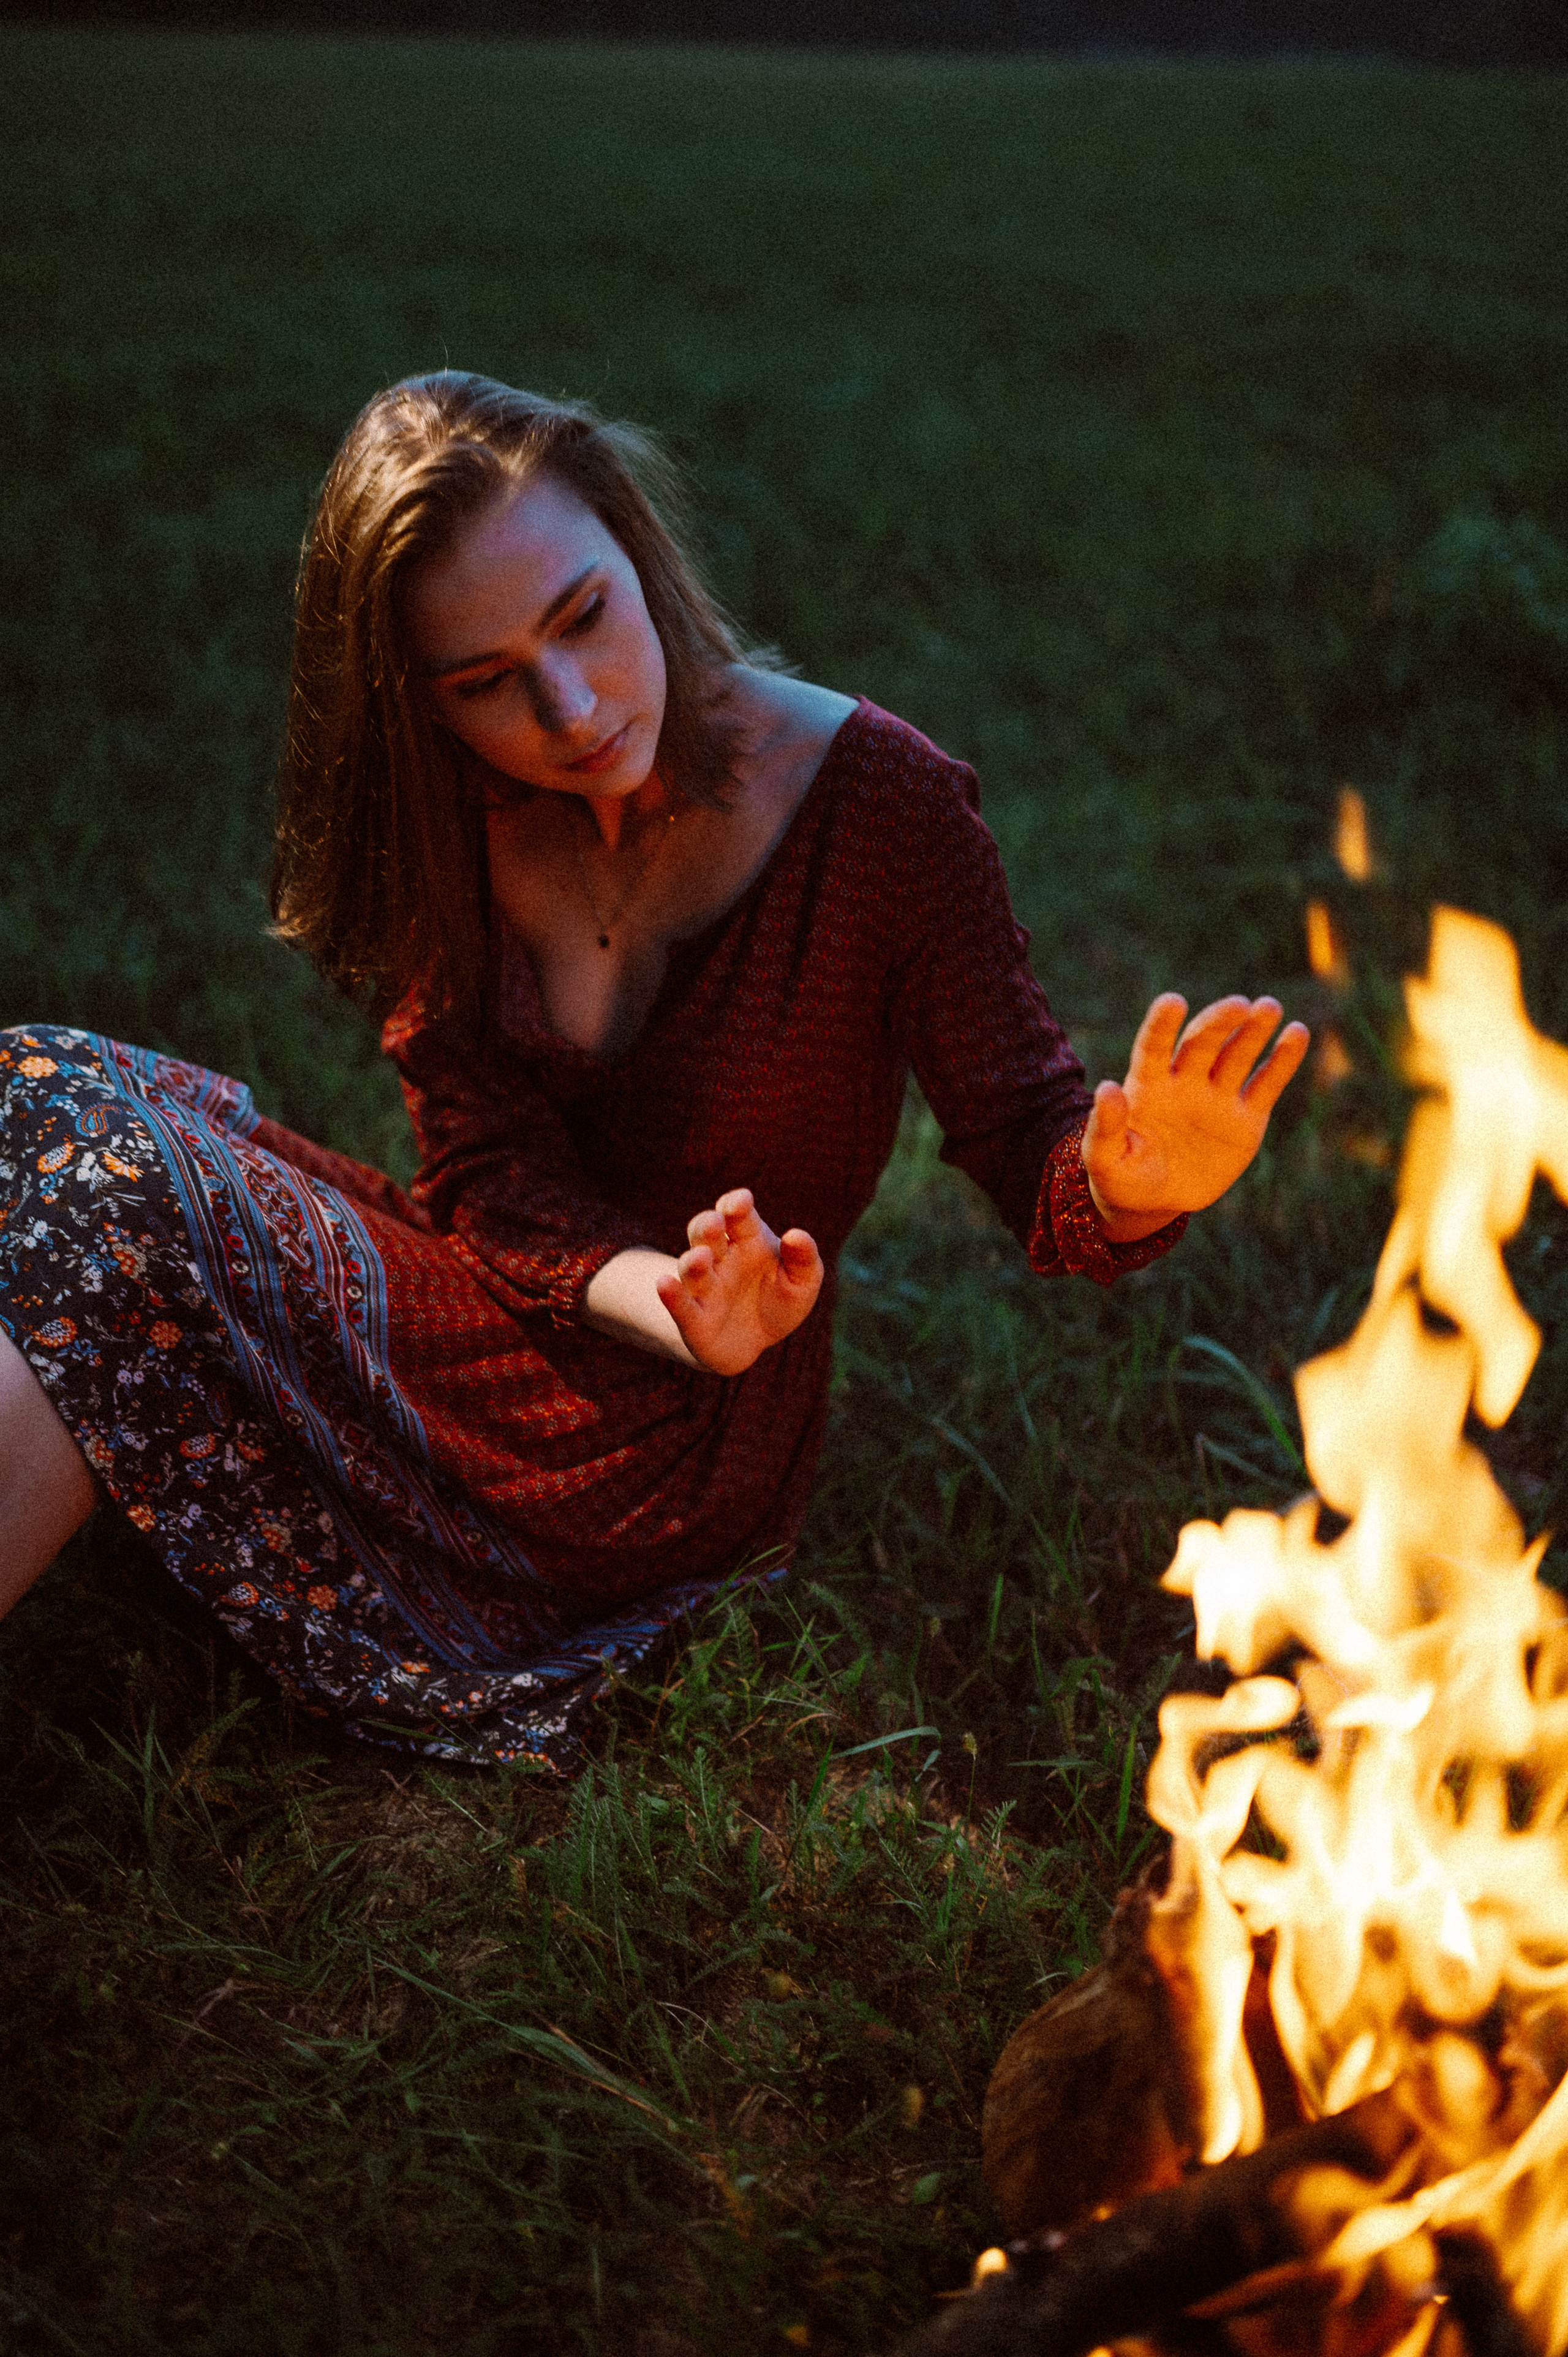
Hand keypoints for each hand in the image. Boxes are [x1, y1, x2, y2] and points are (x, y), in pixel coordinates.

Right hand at [655, 1188, 823, 1374]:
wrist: (756, 1342)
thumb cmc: (780, 1300)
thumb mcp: (802, 1281)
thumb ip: (804, 1258)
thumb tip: (796, 1235)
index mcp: (747, 1238)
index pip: (736, 1214)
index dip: (735, 1205)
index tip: (741, 1202)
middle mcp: (720, 1257)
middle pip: (705, 1232)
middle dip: (707, 1226)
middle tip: (716, 1224)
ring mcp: (704, 1287)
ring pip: (691, 1267)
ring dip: (693, 1261)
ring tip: (701, 1258)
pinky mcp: (693, 1319)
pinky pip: (680, 1304)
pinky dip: (671, 1294)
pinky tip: (664, 1284)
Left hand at [1083, 994, 1310, 1240]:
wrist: (1157, 1199)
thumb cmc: (1123, 1176)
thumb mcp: (1104, 1160)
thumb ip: (1105, 1128)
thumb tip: (1106, 1088)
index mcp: (1147, 1085)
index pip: (1153, 1046)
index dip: (1162, 1025)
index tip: (1173, 1002)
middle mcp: (1184, 1080)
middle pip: (1202, 1043)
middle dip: (1219, 1022)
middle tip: (1240, 1005)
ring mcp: (1218, 1095)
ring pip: (1237, 1054)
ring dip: (1254, 1030)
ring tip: (1268, 1007)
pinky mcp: (1248, 1116)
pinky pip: (1268, 1083)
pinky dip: (1283, 1059)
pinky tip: (1297, 1033)